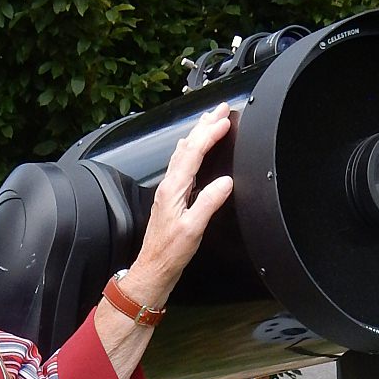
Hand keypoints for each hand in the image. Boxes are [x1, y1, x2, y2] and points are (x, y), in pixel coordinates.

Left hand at [120, 102, 234, 307]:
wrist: (153, 270)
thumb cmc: (169, 253)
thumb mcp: (193, 229)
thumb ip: (208, 203)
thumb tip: (225, 182)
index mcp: (174, 189)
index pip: (193, 152)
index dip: (210, 133)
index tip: (225, 120)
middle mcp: (169, 186)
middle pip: (187, 146)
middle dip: (204, 125)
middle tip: (221, 108)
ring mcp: (169, 191)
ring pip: (183, 153)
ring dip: (197, 134)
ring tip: (210, 121)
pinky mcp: (171, 198)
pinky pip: (182, 164)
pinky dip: (191, 150)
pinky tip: (192, 150)